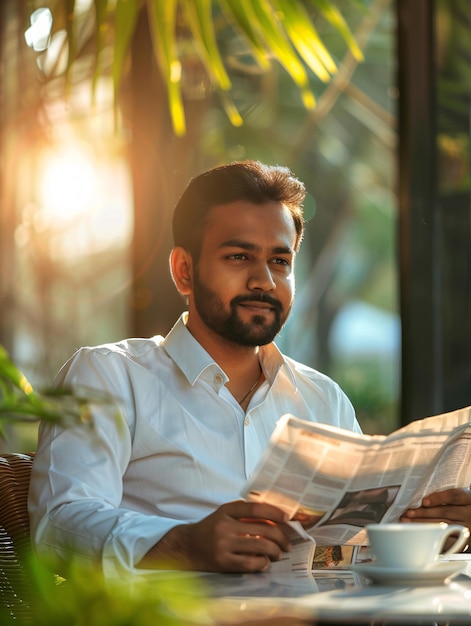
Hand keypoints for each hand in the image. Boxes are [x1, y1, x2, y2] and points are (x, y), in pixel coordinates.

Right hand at [141, 500, 291, 572]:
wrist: (186, 547)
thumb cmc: (209, 529)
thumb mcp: (223, 515)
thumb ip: (243, 513)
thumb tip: (272, 517)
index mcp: (226, 511)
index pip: (255, 508)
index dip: (274, 512)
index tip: (287, 517)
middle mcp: (225, 526)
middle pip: (263, 529)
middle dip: (280, 537)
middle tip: (287, 544)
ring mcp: (223, 544)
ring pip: (260, 546)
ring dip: (275, 551)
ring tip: (278, 554)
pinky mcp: (222, 562)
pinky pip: (250, 563)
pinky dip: (262, 563)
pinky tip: (264, 563)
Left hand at [400, 487, 470, 548]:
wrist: (469, 518)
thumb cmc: (458, 504)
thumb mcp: (456, 497)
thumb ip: (443, 495)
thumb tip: (419, 493)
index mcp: (468, 499)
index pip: (454, 496)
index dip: (438, 498)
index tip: (424, 501)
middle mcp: (469, 513)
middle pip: (446, 512)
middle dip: (425, 512)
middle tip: (408, 512)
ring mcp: (466, 527)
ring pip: (444, 525)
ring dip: (424, 523)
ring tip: (408, 521)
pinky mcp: (463, 539)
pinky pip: (446, 538)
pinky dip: (431, 534)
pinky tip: (420, 532)